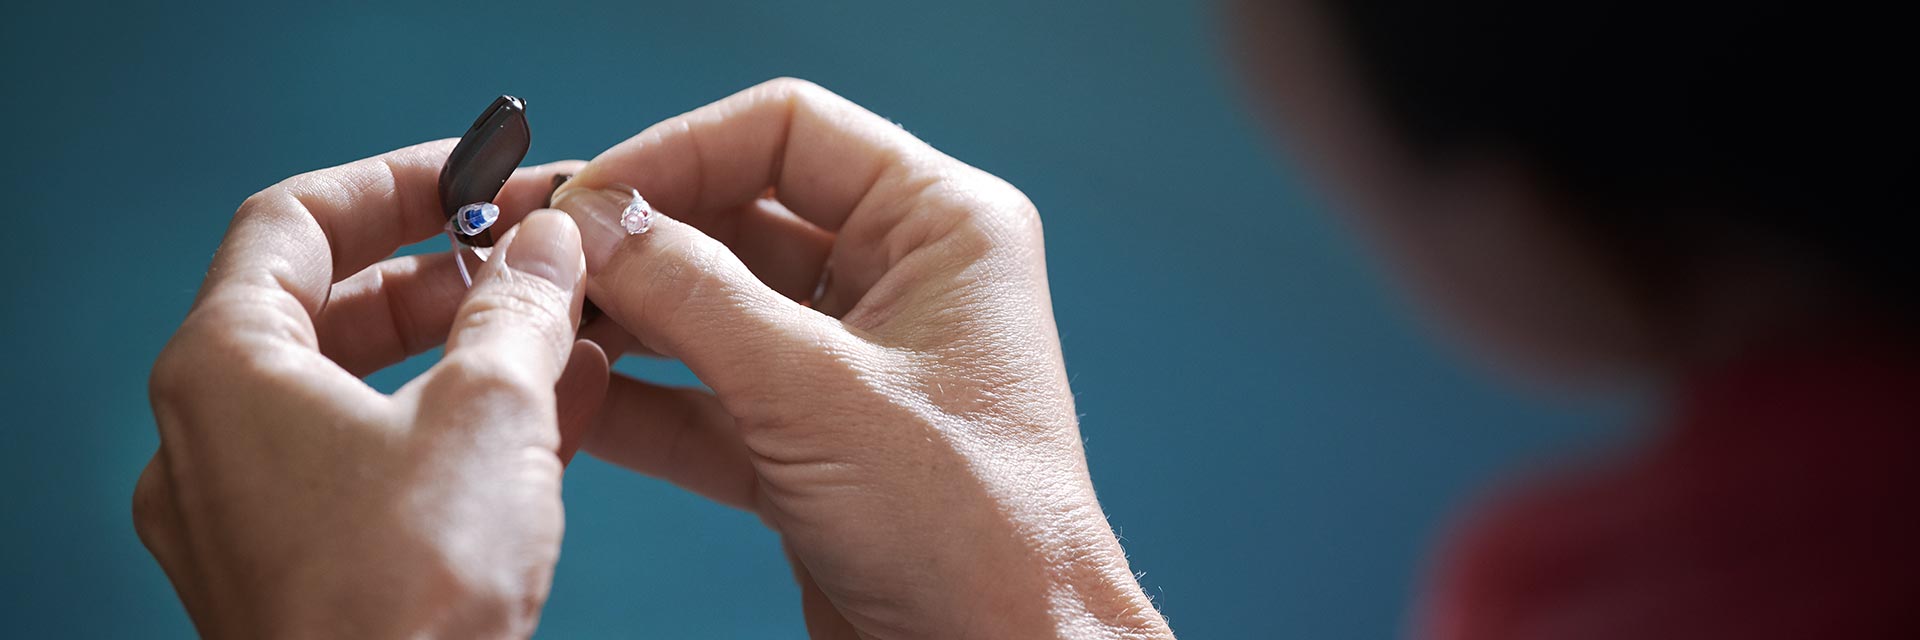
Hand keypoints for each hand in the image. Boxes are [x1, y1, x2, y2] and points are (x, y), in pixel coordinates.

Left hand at [135, 141, 607, 637]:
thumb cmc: (404, 600)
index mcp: (225, 371)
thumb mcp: (489, 415)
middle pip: (329, 309)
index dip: (396, 182)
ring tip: (563, 328)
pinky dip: (458, 429)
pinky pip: (380, 468)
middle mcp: (214, 438)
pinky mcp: (302, 574)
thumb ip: (521, 308)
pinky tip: (561, 411)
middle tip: (533, 254)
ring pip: (362, 393)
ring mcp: (251, 514)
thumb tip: (548, 243)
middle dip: (446, 273)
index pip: (295, 222)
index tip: (478, 174)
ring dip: (465, 351)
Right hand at [551, 79, 1171, 638]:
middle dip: (639, 240)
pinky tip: (572, 397)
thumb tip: (598, 221)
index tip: (591, 195)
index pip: (790, 134)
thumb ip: (697, 296)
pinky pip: (709, 397)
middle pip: (740, 217)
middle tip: (544, 261)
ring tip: (543, 326)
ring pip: (715, 310)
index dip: (681, 151)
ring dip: (629, 319)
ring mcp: (852, 365)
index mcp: (941, 228)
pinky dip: (643, 400)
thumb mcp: (819, 394)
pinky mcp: (814, 442)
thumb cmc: (976, 528)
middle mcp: (900, 282)